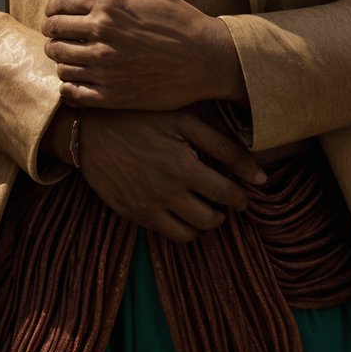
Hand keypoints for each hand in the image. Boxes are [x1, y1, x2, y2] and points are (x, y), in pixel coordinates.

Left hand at [42, 0, 247, 109]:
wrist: (207, 59)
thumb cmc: (179, 21)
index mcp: (108, 6)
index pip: (60, 5)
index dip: (54, 8)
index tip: (57, 13)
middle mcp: (101, 36)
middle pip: (54, 34)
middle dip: (53, 32)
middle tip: (60, 34)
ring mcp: (105, 68)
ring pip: (60, 63)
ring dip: (61, 58)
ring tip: (72, 55)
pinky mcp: (112, 96)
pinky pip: (72, 92)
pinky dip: (68, 85)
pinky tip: (77, 79)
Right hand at [77, 107, 265, 243]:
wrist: (90, 129)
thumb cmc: (141, 116)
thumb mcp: (183, 119)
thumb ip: (223, 146)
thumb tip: (260, 175)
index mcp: (185, 167)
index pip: (228, 195)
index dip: (240, 196)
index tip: (242, 193)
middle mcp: (168, 193)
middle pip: (211, 219)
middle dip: (223, 211)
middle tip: (223, 199)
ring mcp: (149, 207)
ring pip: (191, 233)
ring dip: (204, 222)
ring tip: (204, 206)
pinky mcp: (133, 215)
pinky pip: (168, 235)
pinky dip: (182, 228)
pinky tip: (181, 208)